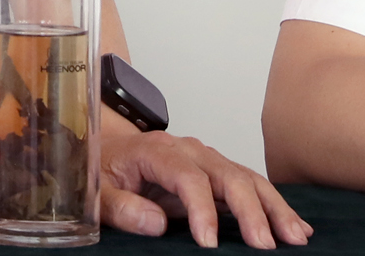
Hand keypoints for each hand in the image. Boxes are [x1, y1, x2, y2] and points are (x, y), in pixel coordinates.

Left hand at [100, 126, 311, 247]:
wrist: (107, 147)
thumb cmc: (103, 168)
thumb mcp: (97, 190)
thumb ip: (121, 206)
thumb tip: (155, 223)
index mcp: (155, 150)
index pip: (186, 176)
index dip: (201, 209)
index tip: (208, 242)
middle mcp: (186, 150)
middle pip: (226, 173)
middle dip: (250, 209)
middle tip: (265, 245)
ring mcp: (205, 158)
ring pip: (246, 178)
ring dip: (272, 207)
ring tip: (295, 237)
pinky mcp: (216, 172)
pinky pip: (249, 185)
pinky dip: (272, 204)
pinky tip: (295, 226)